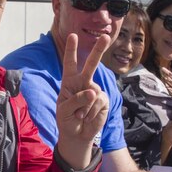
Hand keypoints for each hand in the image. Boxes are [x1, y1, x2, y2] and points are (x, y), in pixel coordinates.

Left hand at [55, 32, 110, 165]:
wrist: (76, 134)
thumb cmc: (66, 119)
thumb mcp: (64, 110)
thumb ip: (76, 100)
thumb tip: (93, 92)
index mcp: (69, 82)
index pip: (70, 64)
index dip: (72, 50)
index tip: (73, 36)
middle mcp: (83, 83)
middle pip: (91, 65)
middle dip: (99, 50)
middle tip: (107, 36)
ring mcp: (94, 91)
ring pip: (92, 93)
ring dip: (84, 108)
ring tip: (79, 116)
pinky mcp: (103, 100)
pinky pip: (98, 103)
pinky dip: (91, 112)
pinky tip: (87, 118)